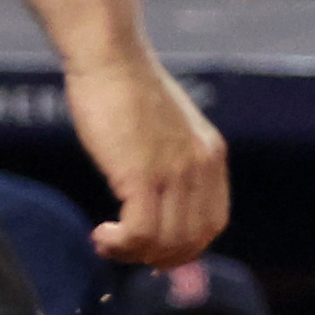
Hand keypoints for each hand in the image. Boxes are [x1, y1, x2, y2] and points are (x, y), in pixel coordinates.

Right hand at [67, 41, 228, 265]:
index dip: (184, 247)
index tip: (153, 250)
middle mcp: (200, 166)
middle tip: (124, 250)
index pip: (213, 224)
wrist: (110, 57)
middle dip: (157, 257)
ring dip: (132, 255)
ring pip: (165, 243)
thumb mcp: (167, 128)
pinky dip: (119, 245)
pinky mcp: (142, 174)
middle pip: (192, 241)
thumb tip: (160, 202)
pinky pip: (140, 233)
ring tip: (107, 243)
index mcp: (211, 155)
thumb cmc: (126, 89)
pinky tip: (101, 235)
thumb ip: (174, 161)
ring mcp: (174, 171)